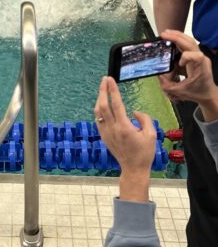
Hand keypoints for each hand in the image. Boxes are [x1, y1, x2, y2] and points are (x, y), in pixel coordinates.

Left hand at [94, 77, 155, 201]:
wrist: (133, 169)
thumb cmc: (144, 153)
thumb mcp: (151, 135)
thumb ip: (144, 119)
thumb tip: (134, 111)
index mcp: (124, 127)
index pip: (116, 104)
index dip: (112, 90)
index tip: (110, 79)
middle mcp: (113, 129)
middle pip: (103, 105)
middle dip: (102, 90)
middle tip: (104, 79)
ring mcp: (106, 133)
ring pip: (98, 112)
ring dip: (99, 98)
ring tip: (103, 89)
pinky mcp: (103, 136)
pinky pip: (98, 119)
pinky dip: (99, 109)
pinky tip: (102, 104)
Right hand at [159, 30, 217, 121]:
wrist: (208, 93)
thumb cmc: (197, 92)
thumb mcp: (181, 92)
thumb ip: (167, 85)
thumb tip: (159, 75)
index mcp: (200, 68)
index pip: (196, 56)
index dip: (186, 57)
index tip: (179, 64)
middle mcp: (202, 59)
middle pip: (190, 43)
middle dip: (176, 37)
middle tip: (163, 35)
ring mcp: (200, 56)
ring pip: (189, 41)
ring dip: (177, 35)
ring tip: (166, 33)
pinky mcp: (196, 55)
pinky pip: (188, 44)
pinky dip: (179, 39)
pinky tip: (171, 37)